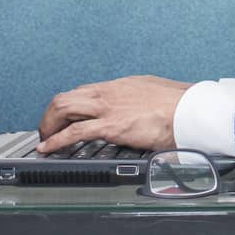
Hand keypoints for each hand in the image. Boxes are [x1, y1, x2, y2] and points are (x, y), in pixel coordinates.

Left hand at [35, 75, 193, 153]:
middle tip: (48, 129)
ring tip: (45, 139)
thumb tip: (143, 108)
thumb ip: (141, 101)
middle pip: (66, 97)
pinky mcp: (110, 126)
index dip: (68, 106)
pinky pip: (74, 132)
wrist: (189, 110)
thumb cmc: (179, 103)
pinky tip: (48, 148)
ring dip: (49, 125)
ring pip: (63, 108)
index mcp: (119, 86)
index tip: (63, 117)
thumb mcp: (154, 94)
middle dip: (51, 115)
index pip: (83, 92)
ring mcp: (107, 108)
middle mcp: (108, 93)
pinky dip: (56, 141)